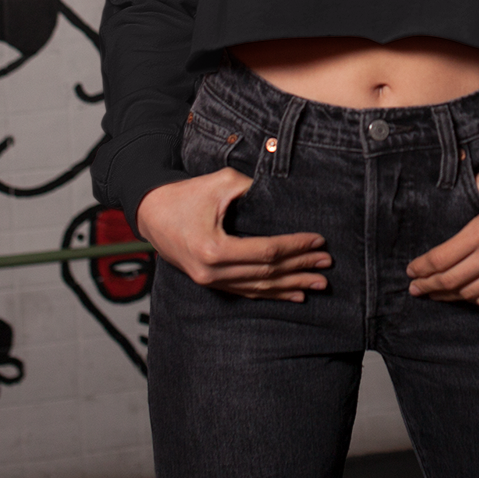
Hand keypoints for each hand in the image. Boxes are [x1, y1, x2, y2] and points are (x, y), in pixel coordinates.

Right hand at [136, 168, 330, 301]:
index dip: (296, 246)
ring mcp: (210, 281)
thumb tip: (284, 194)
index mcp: (214, 250)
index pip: (267, 251)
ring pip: (259, 287)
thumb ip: (253, 189)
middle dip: (300, 267)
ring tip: (318, 283)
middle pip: (266, 273)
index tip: (319, 240)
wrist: (151, 211)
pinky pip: (247, 291)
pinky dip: (272, 293)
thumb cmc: (185, 193)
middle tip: (327, 263)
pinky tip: (293, 295)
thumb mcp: (221, 183)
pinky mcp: (210, 282)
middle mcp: (212, 272)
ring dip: (291, 285)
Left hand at [405, 173, 478, 307]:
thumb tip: (454, 158)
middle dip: (428, 286)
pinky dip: (473, 300)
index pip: (442, 257)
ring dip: (447, 296)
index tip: (411, 270)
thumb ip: (470, 182)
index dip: (422, 267)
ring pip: (468, 293)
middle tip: (415, 288)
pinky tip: (463, 295)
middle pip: (450, 279)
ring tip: (434, 294)